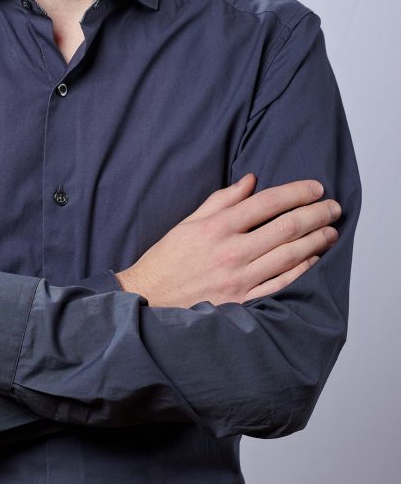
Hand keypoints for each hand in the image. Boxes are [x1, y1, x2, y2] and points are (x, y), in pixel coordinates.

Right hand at [115, 175, 339, 306]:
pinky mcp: (242, 302)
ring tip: (331, 231)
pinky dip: (301, 270)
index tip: (315, 187)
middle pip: (285, 228)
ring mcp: (238, 279)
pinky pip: (280, 285)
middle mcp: (230, 252)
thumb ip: (222, 201)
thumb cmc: (167, 260)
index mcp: (216, 227)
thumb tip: (251, 181)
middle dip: (316, 214)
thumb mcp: (188, 222)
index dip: (296, 192)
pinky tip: (314, 259)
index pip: (266, 203)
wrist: (148, 300)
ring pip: (289, 256)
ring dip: (316, 241)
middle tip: (334, 207)